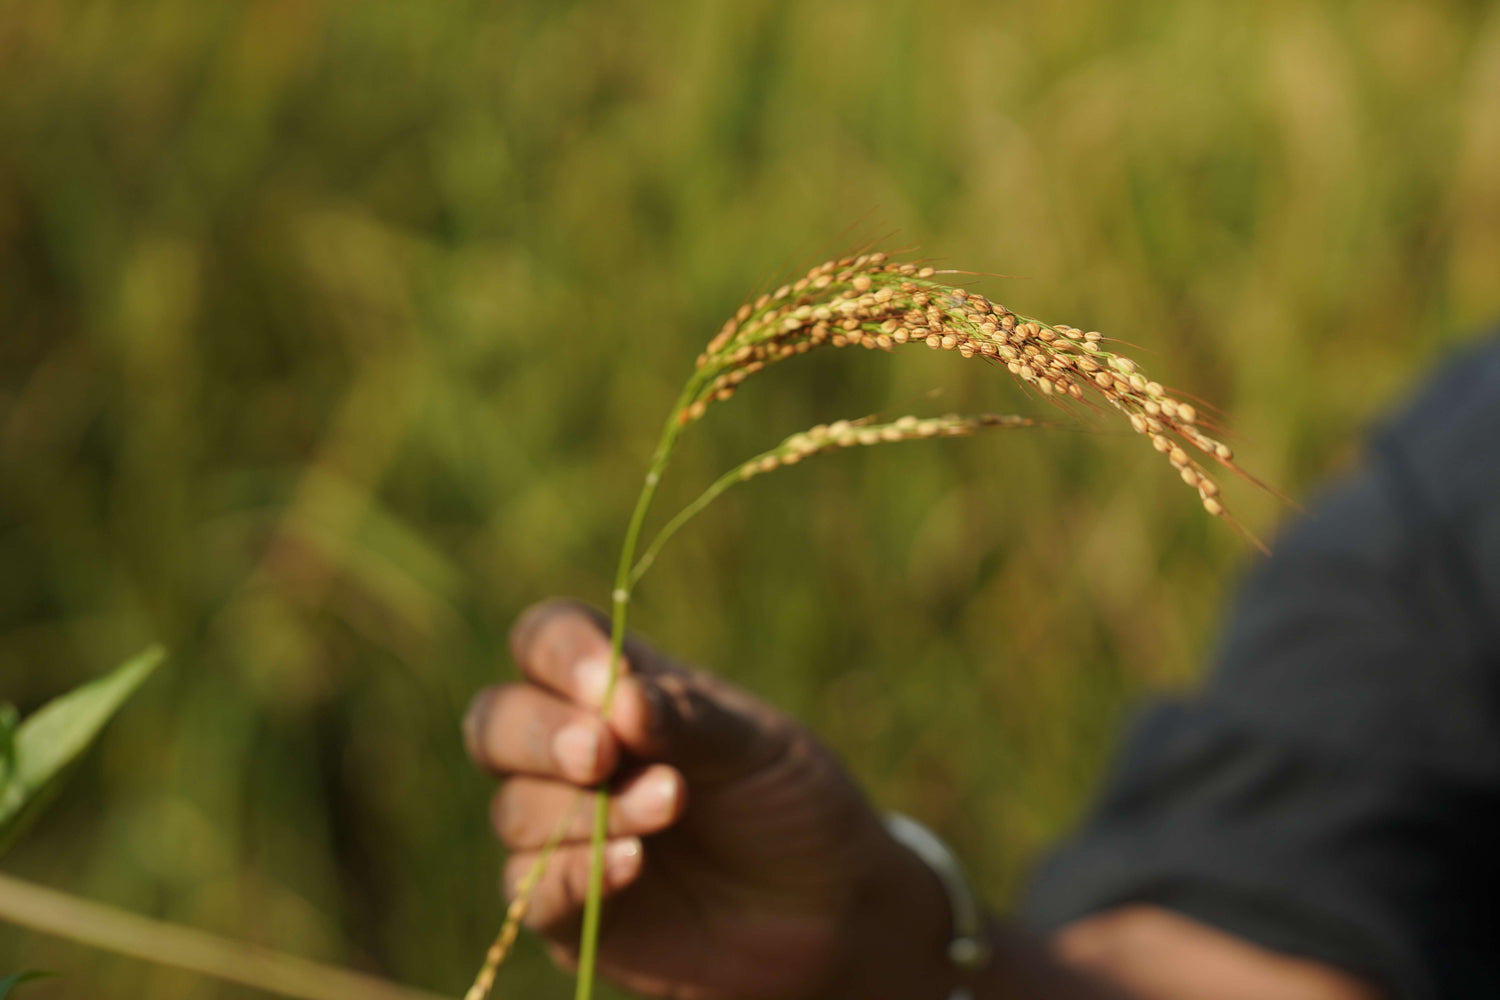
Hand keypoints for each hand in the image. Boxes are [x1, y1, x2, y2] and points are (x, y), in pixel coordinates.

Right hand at [463, 600, 954, 999]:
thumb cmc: (789, 802)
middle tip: (602, 753)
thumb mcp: (756, 746)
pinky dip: (574, 872)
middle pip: (496, 722)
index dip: (559, 653)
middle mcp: (574, 751)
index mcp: (616, 686)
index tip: (607, 682)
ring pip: (514, 808)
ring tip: (669, 805)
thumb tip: (623, 699)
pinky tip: (633, 864)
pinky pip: (532, 889)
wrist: (828, 909)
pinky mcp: (566, 908)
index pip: (545, 641)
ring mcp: (563, 829)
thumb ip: (689, 719)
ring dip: (585, 809)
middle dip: (541, 734)